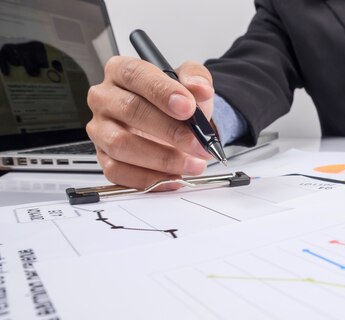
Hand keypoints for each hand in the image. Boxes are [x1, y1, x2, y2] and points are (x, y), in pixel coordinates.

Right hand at [87, 57, 214, 189]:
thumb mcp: (191, 82)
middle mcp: (105, 98)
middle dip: (170, 130)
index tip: (188, 108)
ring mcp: (101, 129)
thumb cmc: (177, 102)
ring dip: (162, 159)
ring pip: (121, 145)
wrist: (178, 124)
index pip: (135, 75)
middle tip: (197, 143)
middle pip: (130, 111)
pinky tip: (174, 178)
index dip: (162, 92)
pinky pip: (119, 172)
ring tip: (192, 164)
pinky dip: (150, 179)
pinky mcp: (104, 157)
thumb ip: (196, 78)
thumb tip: (201, 89)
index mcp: (121, 71)